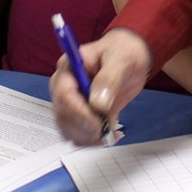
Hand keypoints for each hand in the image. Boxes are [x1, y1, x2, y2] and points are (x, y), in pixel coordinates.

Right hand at [50, 28, 151, 145]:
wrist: (129, 58)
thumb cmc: (123, 52)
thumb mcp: (121, 59)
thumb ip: (109, 79)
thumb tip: (97, 104)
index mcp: (69, 68)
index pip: (64, 95)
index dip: (79, 114)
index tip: (98, 125)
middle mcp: (63, 87)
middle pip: (62, 115)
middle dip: (84, 128)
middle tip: (107, 132)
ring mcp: (69, 102)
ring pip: (67, 129)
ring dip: (87, 137)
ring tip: (110, 134)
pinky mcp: (79, 114)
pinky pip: (78, 133)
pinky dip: (91, 140)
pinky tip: (109, 135)